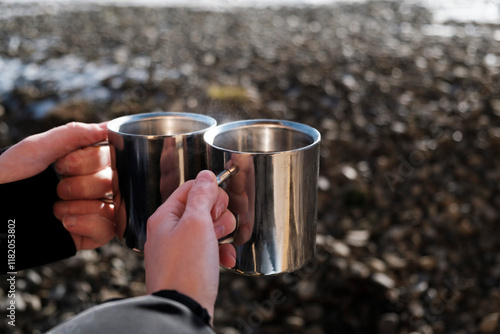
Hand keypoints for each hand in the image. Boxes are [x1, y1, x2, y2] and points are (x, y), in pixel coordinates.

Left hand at [0, 122, 114, 249]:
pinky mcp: (88, 236)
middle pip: (115, 181)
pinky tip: (66, 222)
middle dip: (84, 184)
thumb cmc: (4, 179)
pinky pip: (109, 230)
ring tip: (57, 208)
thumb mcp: (35, 150)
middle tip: (59, 187)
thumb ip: (73, 134)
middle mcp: (89, 185)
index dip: (93, 159)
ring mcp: (90, 212)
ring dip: (83, 205)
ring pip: (114, 205)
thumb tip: (109, 126)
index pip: (112, 156)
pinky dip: (89, 223)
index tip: (65, 163)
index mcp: (80, 162)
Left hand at [144, 170, 236, 321]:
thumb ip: (202, 196)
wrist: (183, 310)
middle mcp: (169, 231)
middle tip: (216, 229)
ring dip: (221, 234)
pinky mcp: (189, 266)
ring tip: (220, 246)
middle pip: (202, 208)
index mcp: (165, 217)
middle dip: (218, 216)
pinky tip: (224, 259)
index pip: (190, 188)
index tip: (219, 205)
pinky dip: (220, 252)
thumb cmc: (186, 269)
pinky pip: (209, 249)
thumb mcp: (196, 223)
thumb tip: (206, 175)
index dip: (210, 193)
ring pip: (208, 228)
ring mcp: (179, 250)